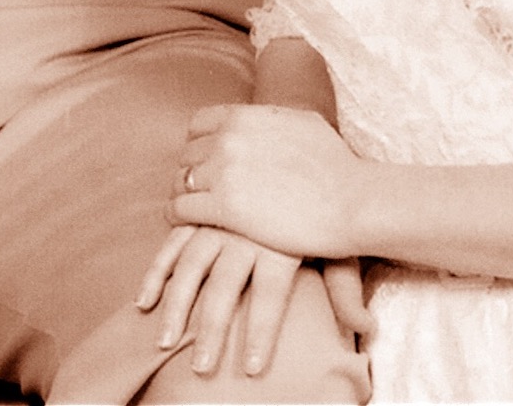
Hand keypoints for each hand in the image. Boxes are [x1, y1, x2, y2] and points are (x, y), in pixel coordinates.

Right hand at [137, 226, 371, 379]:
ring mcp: (219, 215)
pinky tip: (145, 298)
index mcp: (280, 245)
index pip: (270, 298)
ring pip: (190, 265)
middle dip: (212, 333)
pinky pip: (174, 238)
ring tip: (165, 341)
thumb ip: (345, 288)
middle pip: (225, 290)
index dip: (262, 334)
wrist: (295, 142)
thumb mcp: (334, 244)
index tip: (254, 369)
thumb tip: (368, 329)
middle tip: (203, 370)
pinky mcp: (200, 206)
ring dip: (175, 306)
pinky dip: (157, 267)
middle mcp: (247, 232)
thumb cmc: (319, 204)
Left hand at [171, 104, 366, 266]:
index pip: (198, 125)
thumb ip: (273, 118)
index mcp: (245, 116)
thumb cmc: (336, 165)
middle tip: (199, 191)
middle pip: (187, 154)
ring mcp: (224, 172)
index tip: (206, 162)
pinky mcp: (224, 208)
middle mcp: (229, 138)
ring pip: (180, 181)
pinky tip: (185, 224)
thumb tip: (268, 116)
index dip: (200, 145)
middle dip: (192, 172)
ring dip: (182, 194)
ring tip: (189, 208)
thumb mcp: (302, 122)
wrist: (351, 201)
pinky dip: (177, 216)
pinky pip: (181, 209)